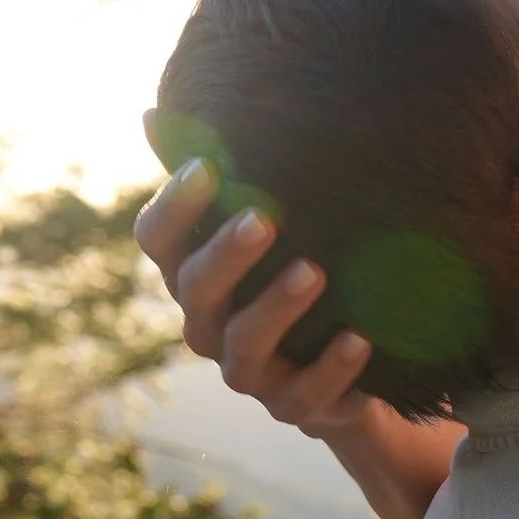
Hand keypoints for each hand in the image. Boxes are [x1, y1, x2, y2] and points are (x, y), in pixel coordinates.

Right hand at [132, 142, 375, 435]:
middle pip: (195, 291)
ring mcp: (252, 372)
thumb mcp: (272, 227)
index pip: (158, 241)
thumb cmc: (298, 276)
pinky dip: (333, 367)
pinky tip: (361, 338)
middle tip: (263, 217)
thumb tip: (157, 111)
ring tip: (315, 271)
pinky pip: (308, 394)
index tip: (204, 167)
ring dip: (277, 307)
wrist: (355, 369)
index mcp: (195, 277)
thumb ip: (227, 177)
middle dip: (226, 254)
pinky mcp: (299, 407)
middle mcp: (209, 325)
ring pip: (245, 343)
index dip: (173, 207)